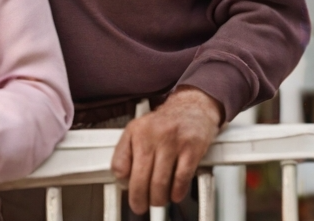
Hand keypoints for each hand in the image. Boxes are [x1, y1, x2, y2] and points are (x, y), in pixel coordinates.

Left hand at [111, 88, 222, 213]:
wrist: (193, 107)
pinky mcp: (192, 149)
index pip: (121, 164)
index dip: (123, 183)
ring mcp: (173, 142)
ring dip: (158, 198)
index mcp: (136, 131)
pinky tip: (174, 194)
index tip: (126, 192)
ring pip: (160, 182)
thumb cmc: (165, 123)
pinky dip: (177, 192)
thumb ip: (126, 151)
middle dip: (139, 198)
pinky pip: (181, 179)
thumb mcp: (138, 130)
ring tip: (158, 200)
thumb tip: (121, 177)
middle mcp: (153, 135)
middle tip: (140, 206)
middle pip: (141, 177)